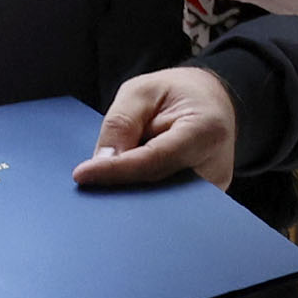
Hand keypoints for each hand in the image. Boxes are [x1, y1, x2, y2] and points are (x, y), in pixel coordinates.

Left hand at [75, 65, 239, 189]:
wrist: (211, 101)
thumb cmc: (177, 93)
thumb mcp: (142, 91)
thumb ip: (121, 123)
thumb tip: (103, 162)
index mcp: (205, 131)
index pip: (154, 159)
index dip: (116, 170)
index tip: (82, 175)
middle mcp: (216, 167)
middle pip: (158, 190)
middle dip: (121, 189)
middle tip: (88, 185)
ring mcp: (212, 190)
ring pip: (161, 204)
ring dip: (130, 196)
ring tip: (104, 185)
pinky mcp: (204, 202)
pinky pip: (167, 205)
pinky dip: (142, 198)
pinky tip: (124, 189)